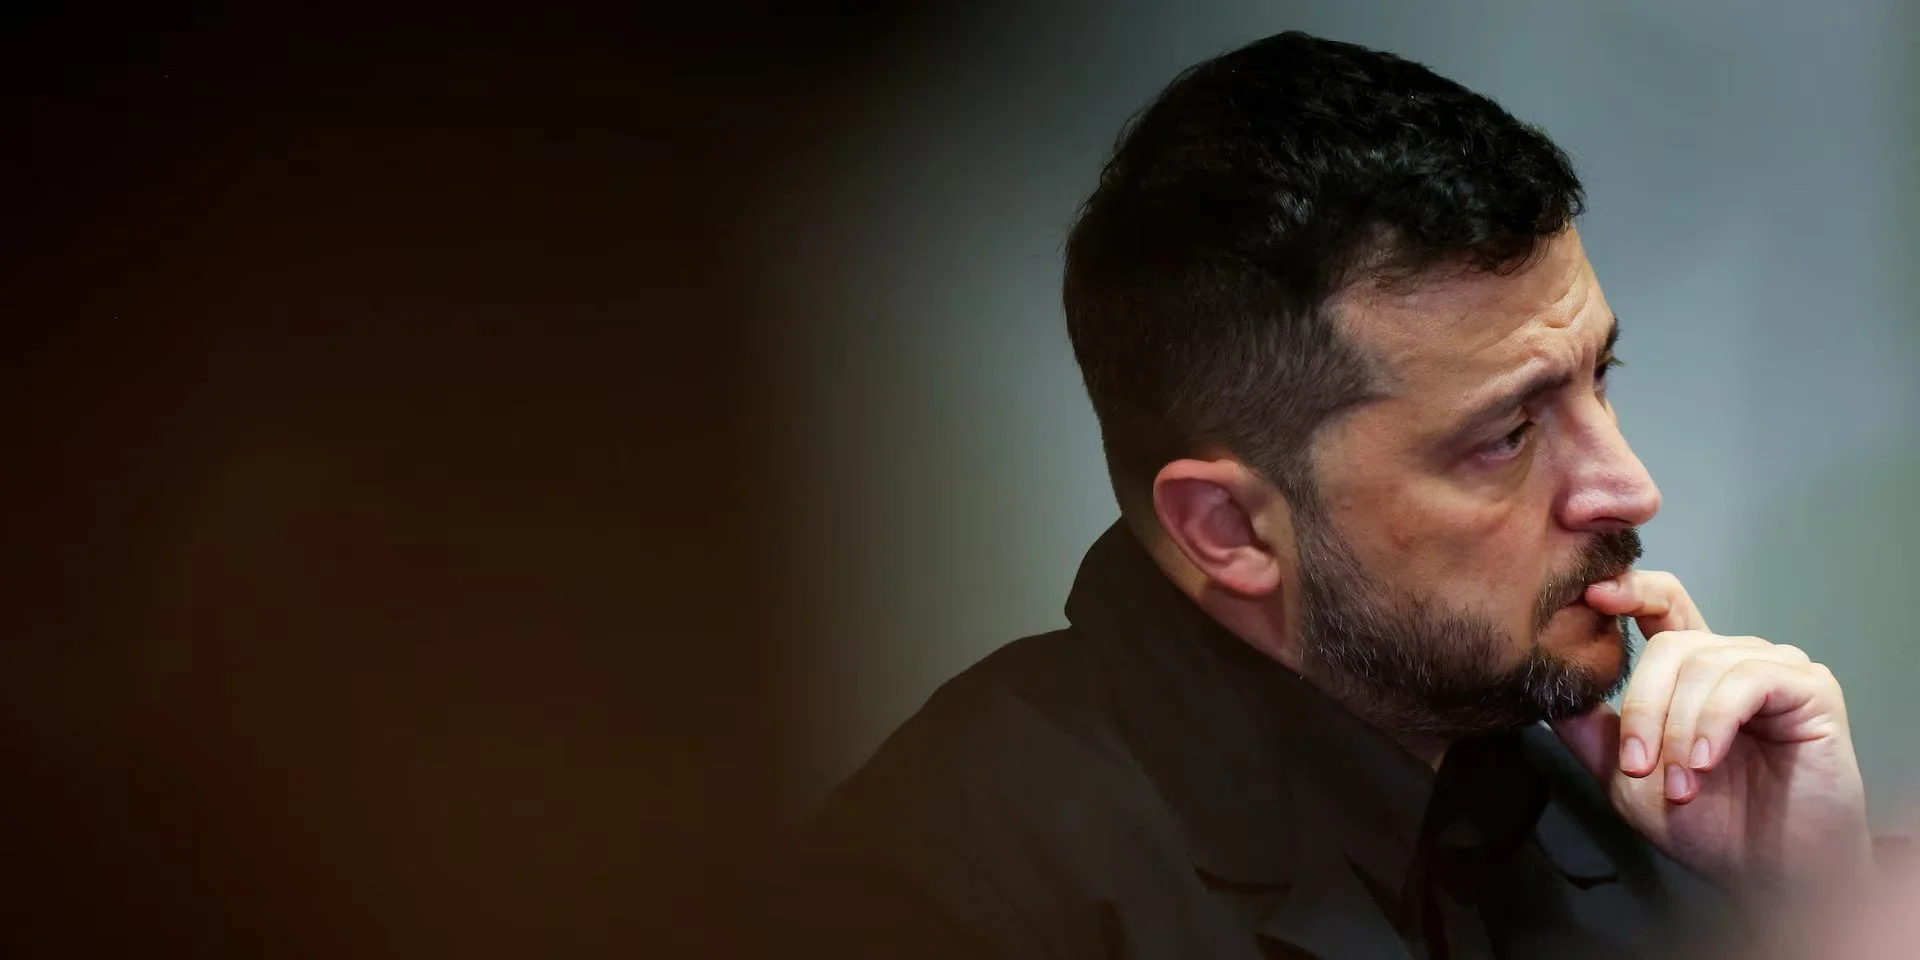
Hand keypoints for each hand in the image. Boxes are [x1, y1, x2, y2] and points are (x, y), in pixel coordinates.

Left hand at [1549, 570, 1872, 902]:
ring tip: (1680, 784)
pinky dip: (1714, 722)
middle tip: (1638, 767)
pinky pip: (1747, 681)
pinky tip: (1705, 761)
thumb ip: (1589, 730)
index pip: (1661, 603)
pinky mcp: (1810, 688)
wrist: (1771, 876)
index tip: (1590, 594)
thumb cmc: (1707, 827)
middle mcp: (1735, 659)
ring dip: (1678, 729)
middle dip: (1642, 706)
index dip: (1628, 589)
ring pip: (1702, 664)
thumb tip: (1546, 687)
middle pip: (1670, 643)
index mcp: (1693, 670)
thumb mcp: (1625, 777)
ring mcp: (1775, 669)